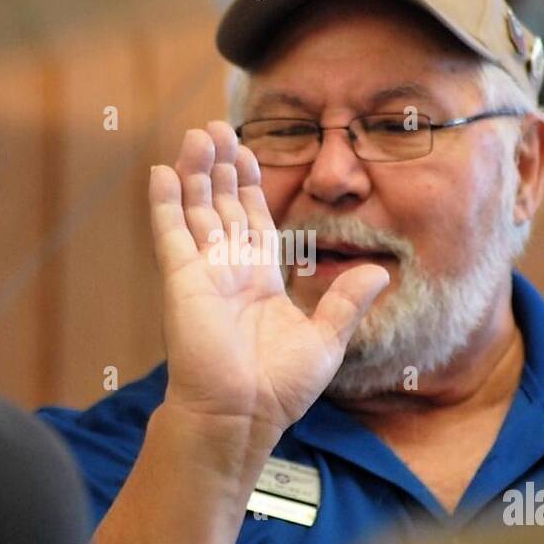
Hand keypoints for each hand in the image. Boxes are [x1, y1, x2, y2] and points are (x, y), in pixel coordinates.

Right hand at [149, 121, 388, 466]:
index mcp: (261, 282)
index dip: (251, 186)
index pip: (253, 221)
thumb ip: (346, 300)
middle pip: (223, 206)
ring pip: (197, 209)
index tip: (249, 153)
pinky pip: (171, 232)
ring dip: (196, 171)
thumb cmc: (280, 388)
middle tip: (218, 127)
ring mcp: (202, 273)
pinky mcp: (181, 279)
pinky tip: (163, 170)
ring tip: (198, 132)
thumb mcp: (327, 338)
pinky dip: (166, 201)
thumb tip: (379, 270)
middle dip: (223, 167)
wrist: (242, 415)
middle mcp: (228, 272)